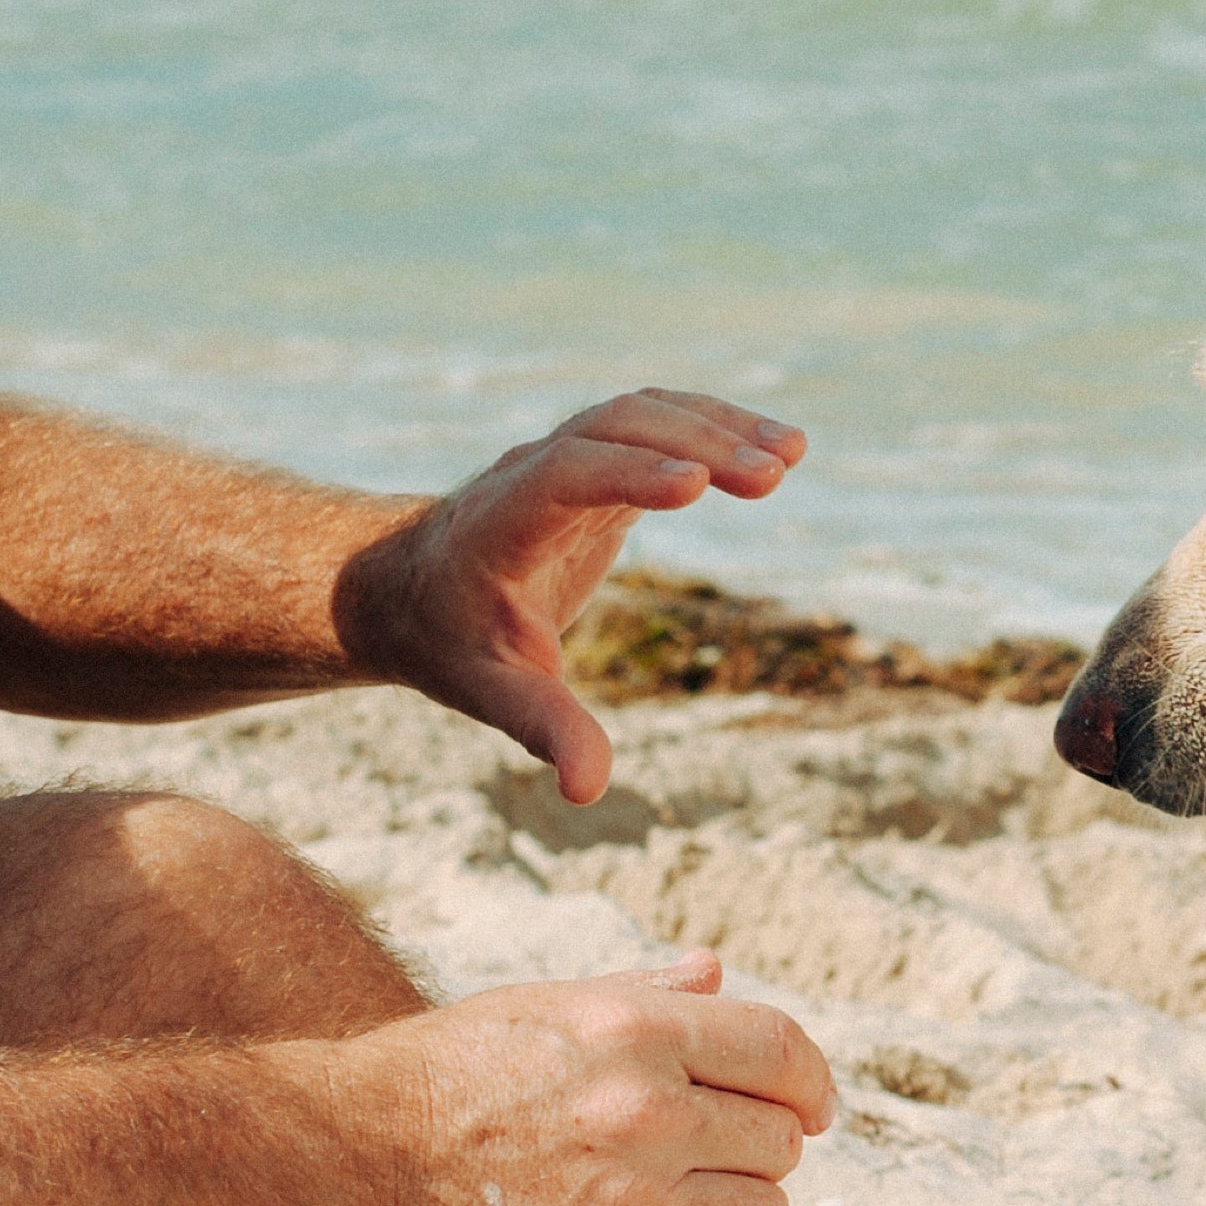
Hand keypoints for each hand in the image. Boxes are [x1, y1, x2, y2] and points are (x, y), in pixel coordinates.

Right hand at [326, 951, 832, 1205]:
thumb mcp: (543, 1006)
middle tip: (692, 1170)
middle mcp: (645, 1110)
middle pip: (781, 1146)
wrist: (343, 1156)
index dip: (812, 1087)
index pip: (785, 1053)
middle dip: (751, 1159)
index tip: (813, 1113)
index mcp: (638, 1030)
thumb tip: (718, 973)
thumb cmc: (441, 1073)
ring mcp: (628, 1202)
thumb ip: (644, 994)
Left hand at [345, 390, 799, 803]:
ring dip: (718, 426)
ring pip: (643, 414)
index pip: (564, 476)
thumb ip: (545, 730)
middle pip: (615, 427)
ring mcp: (567, 459)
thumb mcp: (492, 691)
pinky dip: (716, 428)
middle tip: (773, 473)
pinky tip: (779, 451)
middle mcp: (533, 473)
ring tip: (794, 453)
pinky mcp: (599, 465)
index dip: (626, 475)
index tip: (696, 486)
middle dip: (694, 441)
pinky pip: (659, 427)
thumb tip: (588, 790)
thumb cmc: (453, 642)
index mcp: (503, 523)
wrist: (412, 588)